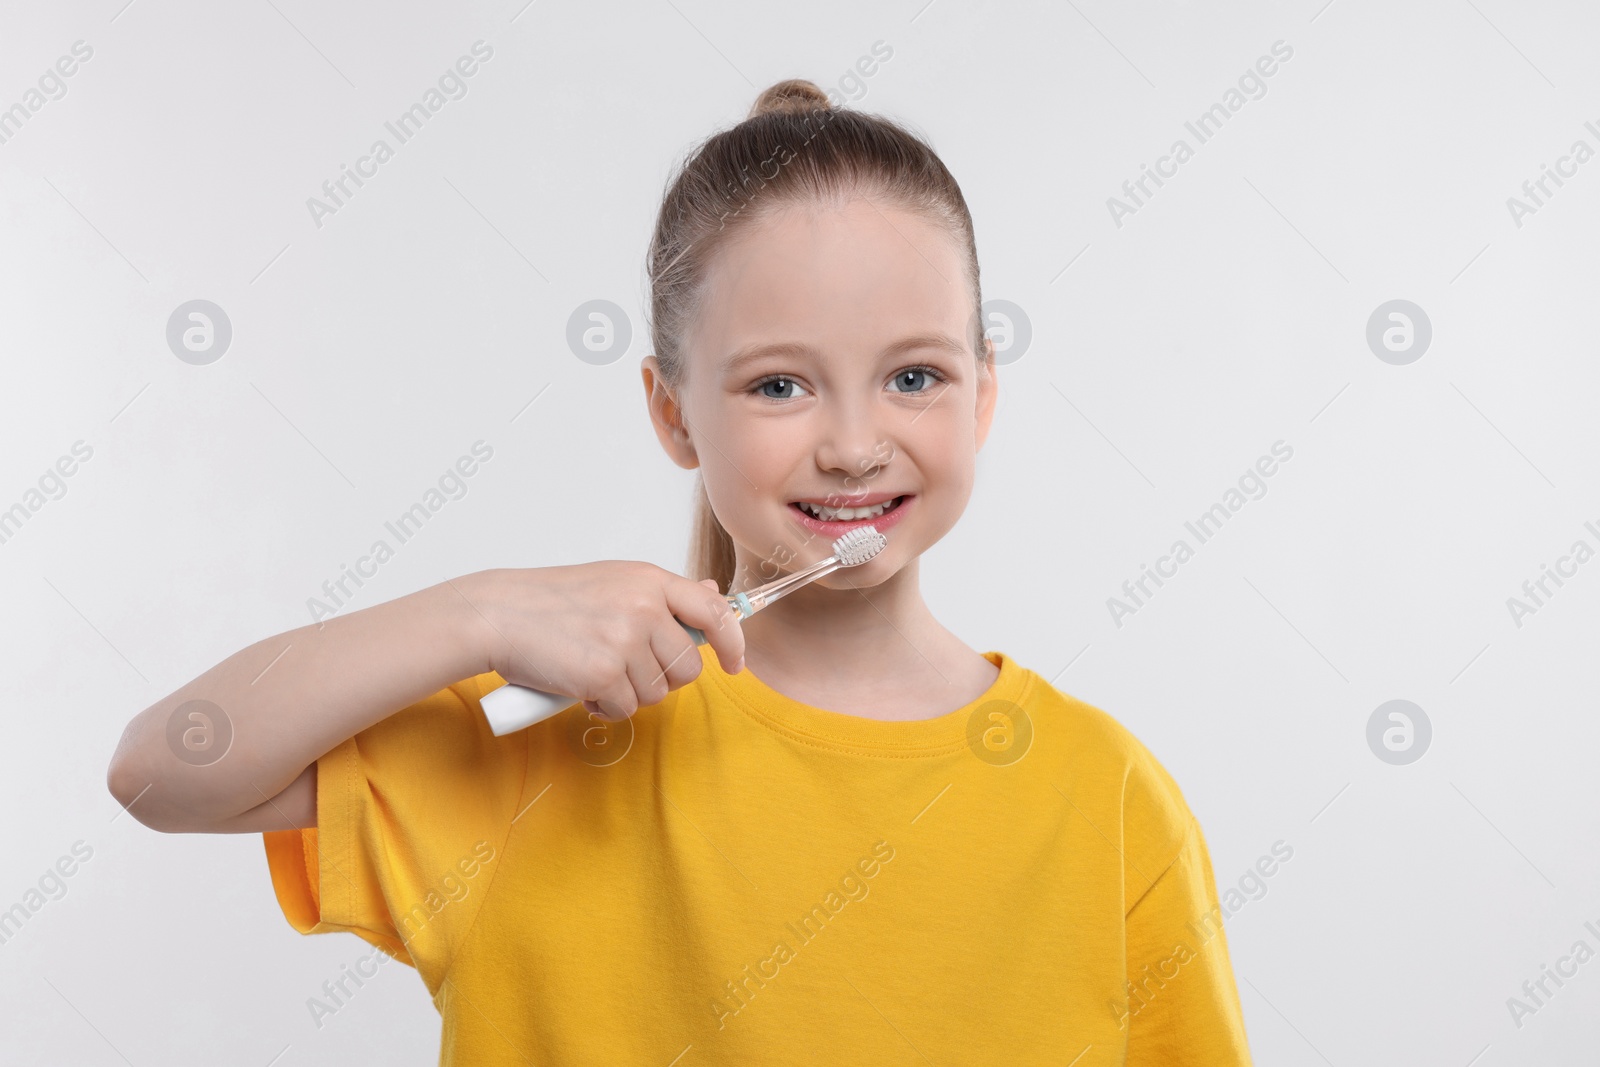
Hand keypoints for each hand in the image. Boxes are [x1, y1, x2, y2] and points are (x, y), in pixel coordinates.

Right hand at [456, 563, 744, 720]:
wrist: (497, 614)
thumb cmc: (552, 601)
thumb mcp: (614, 582)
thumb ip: (664, 595)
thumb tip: (714, 597)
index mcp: (650, 580)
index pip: (714, 610)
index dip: (732, 641)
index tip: (733, 662)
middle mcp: (644, 607)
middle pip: (688, 667)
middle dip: (662, 678)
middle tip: (625, 667)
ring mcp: (625, 641)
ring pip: (657, 693)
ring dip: (629, 693)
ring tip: (595, 669)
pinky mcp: (604, 674)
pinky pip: (626, 709)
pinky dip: (605, 706)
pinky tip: (580, 684)